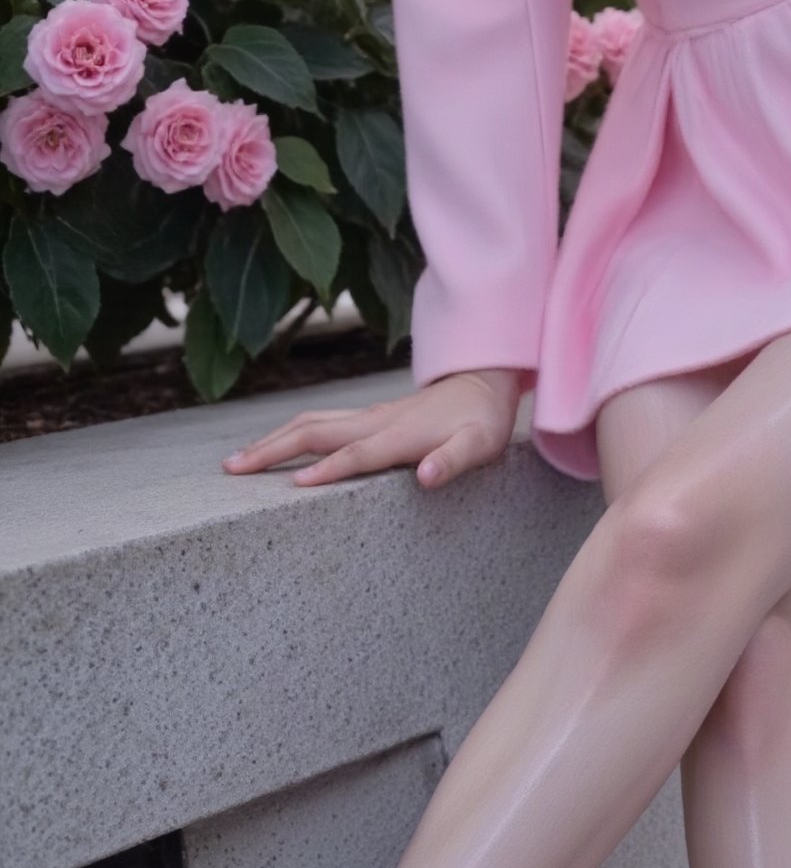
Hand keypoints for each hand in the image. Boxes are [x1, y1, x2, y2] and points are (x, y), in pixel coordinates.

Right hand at [221, 367, 522, 488]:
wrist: (482, 382)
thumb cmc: (482, 421)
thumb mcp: (480, 445)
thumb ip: (454, 460)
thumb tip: (429, 477)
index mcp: (401, 434)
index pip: (358, 454)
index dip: (329, 469)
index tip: (293, 485)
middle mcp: (376, 421)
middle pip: (315, 433)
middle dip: (272, 450)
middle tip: (231, 469)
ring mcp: (367, 416)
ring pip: (310, 423)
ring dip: (271, 439)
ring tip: (236, 460)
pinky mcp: (364, 416)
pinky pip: (318, 422)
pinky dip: (288, 433)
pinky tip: (271, 446)